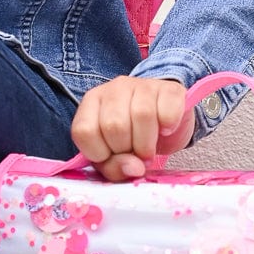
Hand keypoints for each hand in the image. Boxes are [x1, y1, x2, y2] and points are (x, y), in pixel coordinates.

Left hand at [71, 76, 194, 181]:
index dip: (100, 154)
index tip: (113, 156)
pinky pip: (167, 112)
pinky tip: (165, 129)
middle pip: (114, 125)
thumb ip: (114, 168)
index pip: (84, 131)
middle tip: (135, 153)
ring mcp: (142, 84)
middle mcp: (113, 89)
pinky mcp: (170, 89)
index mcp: (91, 103)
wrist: (167, 120)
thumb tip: (133, 167)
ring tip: (149, 148)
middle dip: (126, 150)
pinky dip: (168, 127)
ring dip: (147, 144)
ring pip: (142, 115)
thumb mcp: (115, 158)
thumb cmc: (134, 139)